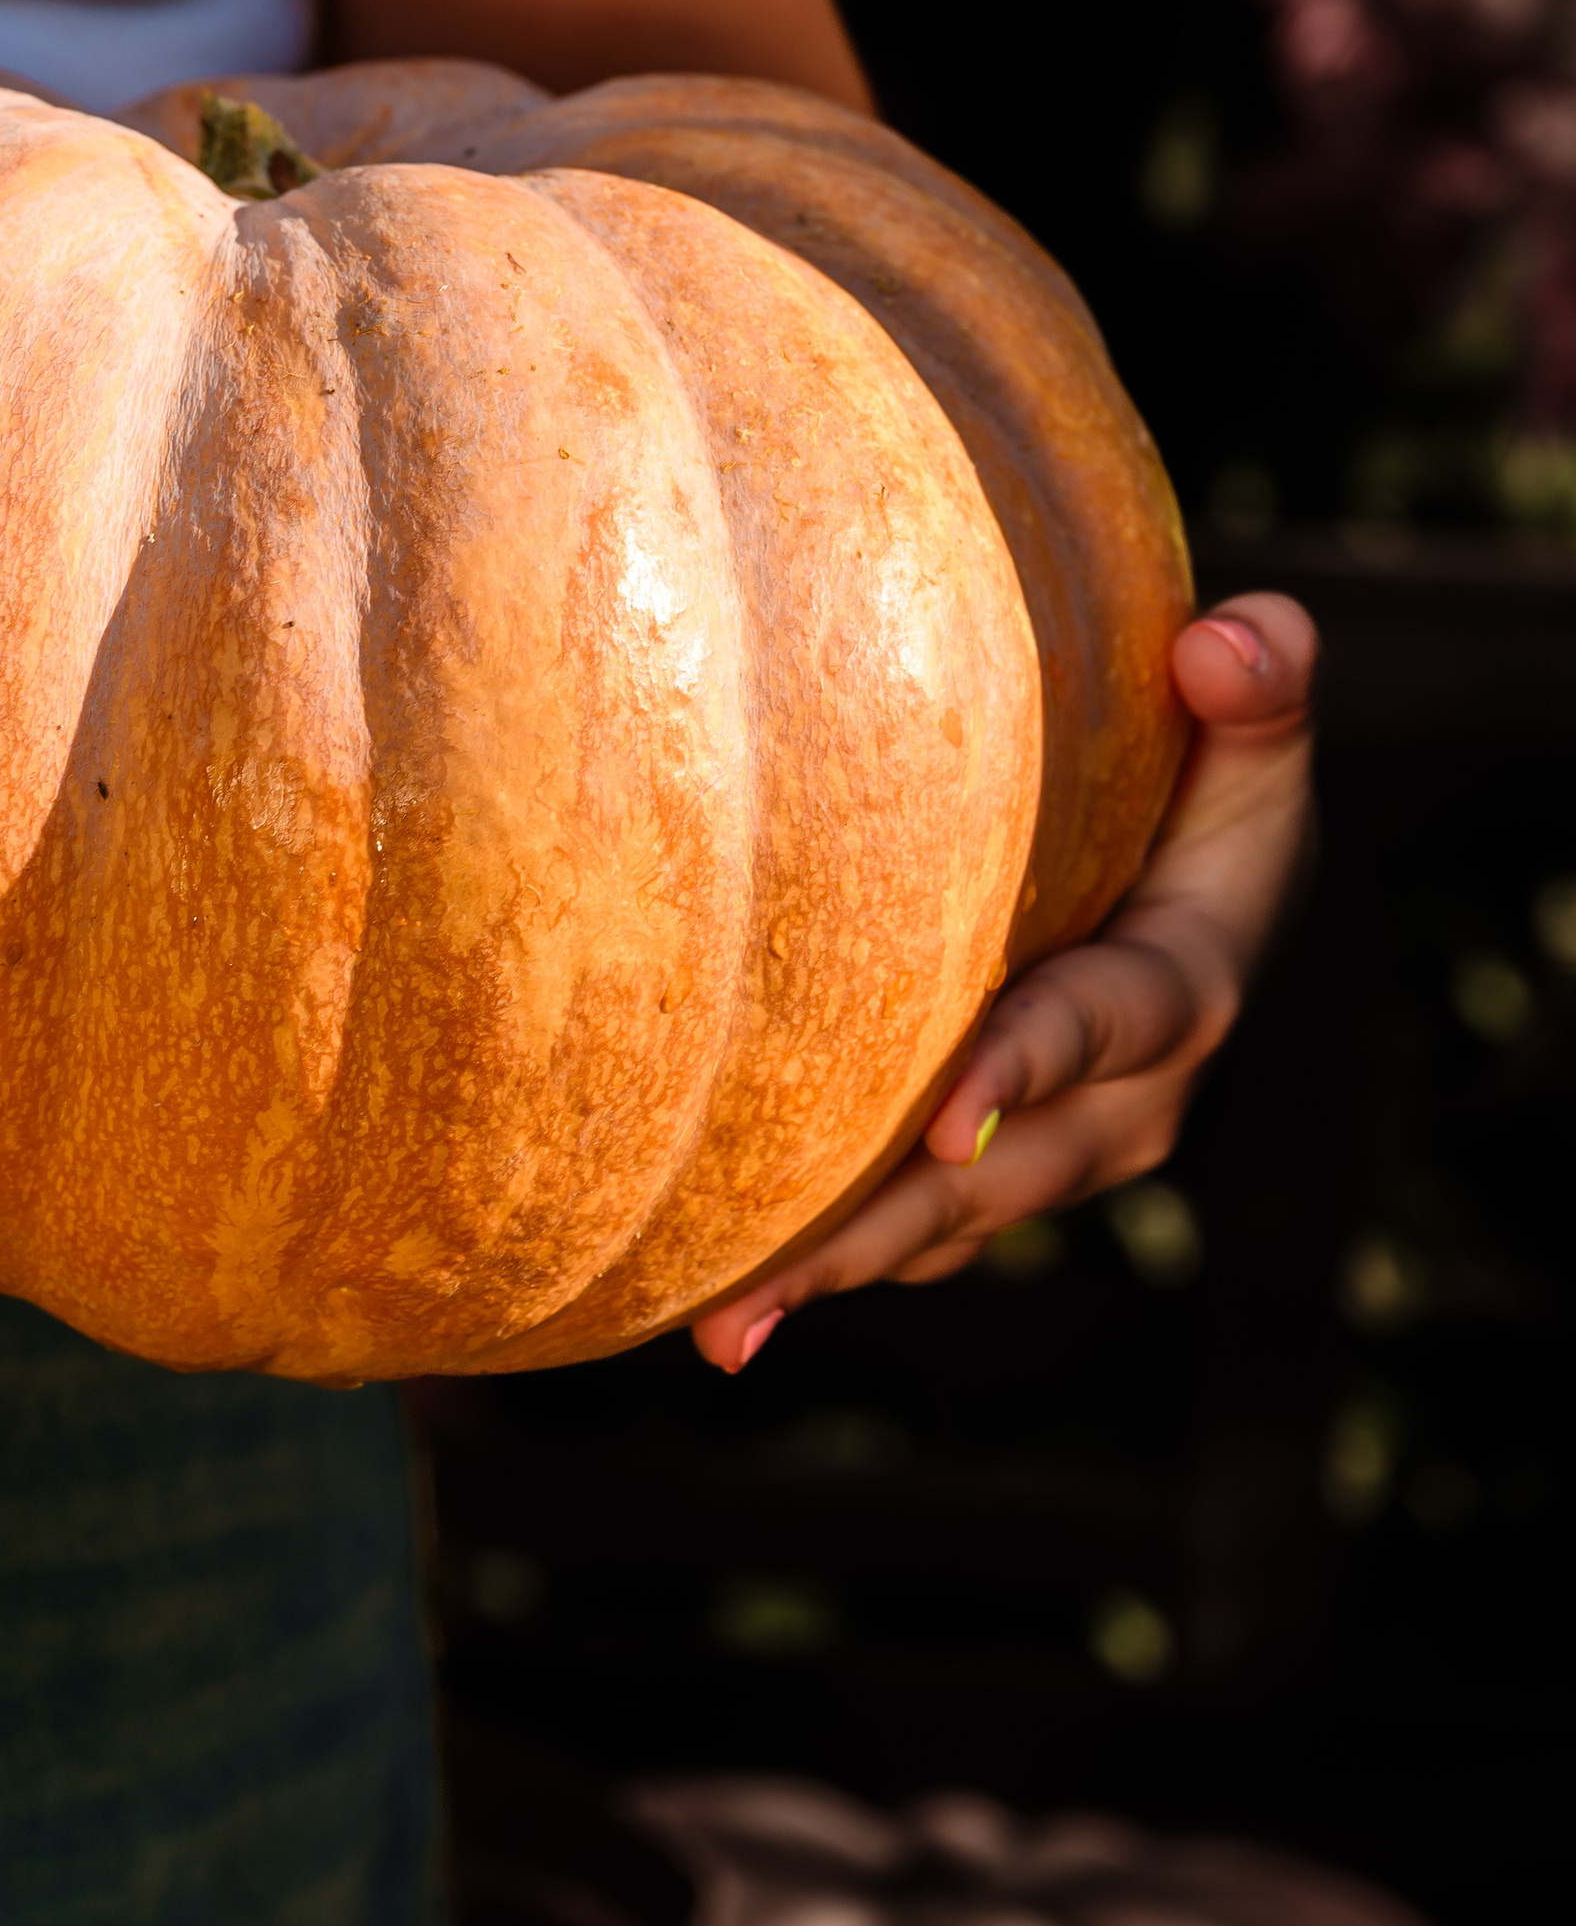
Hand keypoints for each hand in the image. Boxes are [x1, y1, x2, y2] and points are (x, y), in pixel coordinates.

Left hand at [694, 592, 1318, 1372]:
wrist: (1177, 879)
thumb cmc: (1199, 783)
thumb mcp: (1249, 731)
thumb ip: (1257, 686)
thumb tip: (1225, 640)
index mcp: (1181, 989)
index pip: (1104, 1025)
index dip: (1026, 1066)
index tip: (942, 1118)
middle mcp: (1116, 1103)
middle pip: (992, 1174)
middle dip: (884, 1228)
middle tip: (768, 1284)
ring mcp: (1039, 1151)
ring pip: (934, 1227)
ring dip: (829, 1276)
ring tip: (720, 1330)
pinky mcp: (974, 1170)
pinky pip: (900, 1230)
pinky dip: (816, 1264)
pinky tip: (713, 1306)